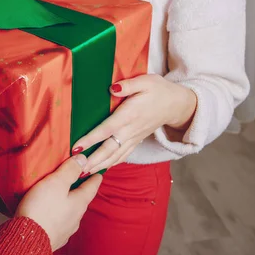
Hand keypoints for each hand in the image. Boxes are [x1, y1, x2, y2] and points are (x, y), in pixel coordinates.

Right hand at [16, 154, 102, 250]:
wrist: (27, 241)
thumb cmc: (43, 208)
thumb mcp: (56, 183)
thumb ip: (70, 170)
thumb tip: (84, 159)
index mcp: (79, 203)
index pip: (92, 187)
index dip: (95, 178)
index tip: (98, 173)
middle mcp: (76, 218)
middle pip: (81, 200)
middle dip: (79, 191)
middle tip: (77, 181)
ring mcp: (66, 230)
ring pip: (70, 213)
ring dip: (67, 204)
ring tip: (60, 197)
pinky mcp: (54, 238)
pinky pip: (59, 223)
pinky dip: (57, 215)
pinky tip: (50, 214)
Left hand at [73, 74, 196, 174]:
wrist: (176, 104)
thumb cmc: (159, 90)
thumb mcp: (146, 81)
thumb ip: (128, 85)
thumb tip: (112, 89)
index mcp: (130, 114)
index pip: (106, 129)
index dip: (91, 139)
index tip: (77, 147)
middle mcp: (131, 130)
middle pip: (109, 148)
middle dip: (93, 160)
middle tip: (77, 169)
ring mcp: (134, 137)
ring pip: (115, 155)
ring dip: (100, 165)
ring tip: (84, 173)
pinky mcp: (137, 141)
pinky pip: (123, 155)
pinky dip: (111, 163)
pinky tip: (100, 169)